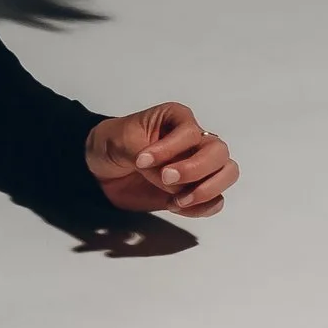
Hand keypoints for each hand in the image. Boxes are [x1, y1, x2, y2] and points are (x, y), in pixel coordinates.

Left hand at [84, 103, 240, 218]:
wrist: (100, 168)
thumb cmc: (112, 143)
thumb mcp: (122, 142)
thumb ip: (148, 161)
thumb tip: (173, 185)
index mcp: (177, 119)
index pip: (191, 132)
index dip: (170, 149)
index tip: (142, 161)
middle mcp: (194, 141)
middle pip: (219, 153)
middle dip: (196, 170)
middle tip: (166, 180)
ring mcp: (197, 167)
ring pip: (227, 174)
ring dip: (207, 190)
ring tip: (177, 201)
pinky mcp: (193, 191)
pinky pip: (215, 201)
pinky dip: (201, 208)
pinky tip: (174, 206)